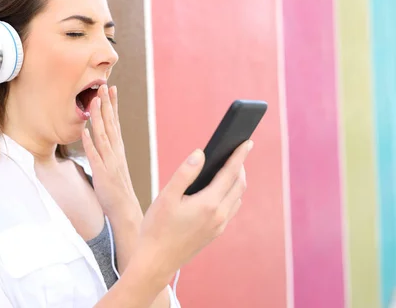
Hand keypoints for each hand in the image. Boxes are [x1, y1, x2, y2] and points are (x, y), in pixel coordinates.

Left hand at [81, 85, 140, 219]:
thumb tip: (99, 136)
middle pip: (111, 124)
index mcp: (118, 149)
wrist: (125, 210)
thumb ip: (107, 150)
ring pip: (103, 136)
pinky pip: (95, 156)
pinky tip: (84, 131)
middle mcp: (116, 152)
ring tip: (94, 101)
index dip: (113, 105)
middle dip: (107, 105)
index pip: (116, 122)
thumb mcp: (113, 165)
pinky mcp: (102, 173)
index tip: (111, 88)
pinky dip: (90, 143)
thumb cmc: (117, 188)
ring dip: (99, 118)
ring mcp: (110, 162)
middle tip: (104, 86)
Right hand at [136, 140, 251, 278]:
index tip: (247, 142)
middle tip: (236, 152)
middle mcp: (219, 216)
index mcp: (209, 204)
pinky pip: (230, 209)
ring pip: (236, 198)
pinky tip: (219, 191)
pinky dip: (230, 195)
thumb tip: (200, 154)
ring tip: (228, 168)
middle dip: (240, 167)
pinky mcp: (214, 233)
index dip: (240, 155)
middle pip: (239, 185)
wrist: (156, 261)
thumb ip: (185, 173)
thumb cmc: (157, 228)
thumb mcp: (167, 196)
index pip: (231, 173)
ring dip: (236, 182)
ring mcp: (219, 226)